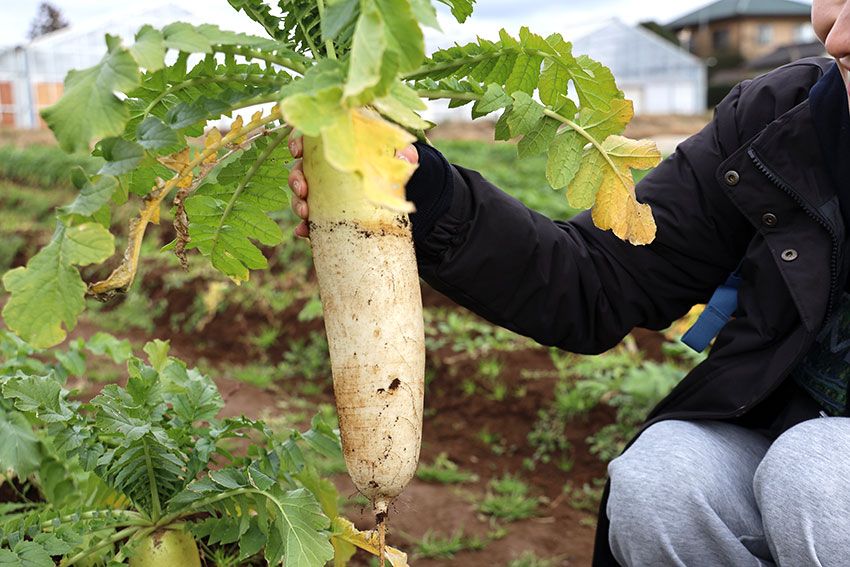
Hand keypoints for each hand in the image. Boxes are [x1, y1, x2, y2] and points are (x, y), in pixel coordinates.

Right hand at [287, 133, 418, 238]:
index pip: (310, 141)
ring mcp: (323, 193)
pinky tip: (303, 231)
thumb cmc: (392, 166)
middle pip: (300, 170)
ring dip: (297, 203)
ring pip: (301, 196)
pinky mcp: (327, 213)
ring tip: (305, 212)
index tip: (297, 151)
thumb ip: (402, 154)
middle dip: (295, 179)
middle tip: (303, 188)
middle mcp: (324, 170)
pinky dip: (303, 227)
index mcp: (337, 148)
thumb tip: (407, 158)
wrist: (400, 193)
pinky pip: (310, 221)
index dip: (298, 143)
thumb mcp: (399, 157)